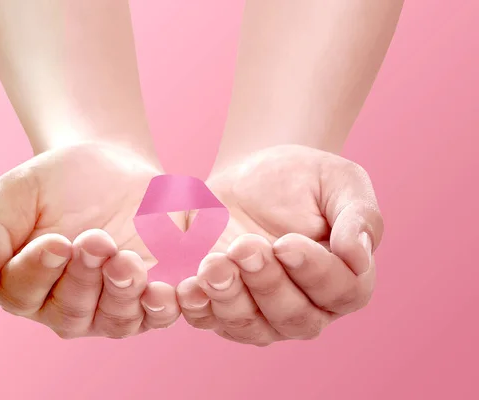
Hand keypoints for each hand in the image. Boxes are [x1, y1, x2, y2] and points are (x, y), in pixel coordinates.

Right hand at [0, 143, 181, 338]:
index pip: (22, 294)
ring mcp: (111, 305)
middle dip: (83, 277)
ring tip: (126, 259)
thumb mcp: (16, 194)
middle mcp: (67, 305)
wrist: (110, 163)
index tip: (55, 241)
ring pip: (114, 320)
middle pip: (70, 312)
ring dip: (121, 294)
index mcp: (25, 283)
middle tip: (95, 238)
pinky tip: (162, 290)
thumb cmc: (56, 182)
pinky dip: (161, 309)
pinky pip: (156, 315)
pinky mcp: (151, 295)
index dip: (37, 272)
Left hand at [177, 145, 383, 345]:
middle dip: (267, 284)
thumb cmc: (303, 179)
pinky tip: (187, 288)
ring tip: (213, 264)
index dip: (314, 272)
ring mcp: (262, 313)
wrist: (252, 178)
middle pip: (293, 317)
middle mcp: (307, 306)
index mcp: (344, 279)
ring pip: (250, 325)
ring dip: (230, 299)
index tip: (286, 242)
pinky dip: (198, 308)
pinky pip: (211, 319)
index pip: (340, 291)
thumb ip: (359, 217)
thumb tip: (359, 256)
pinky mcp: (222, 305)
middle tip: (245, 247)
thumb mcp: (340, 182)